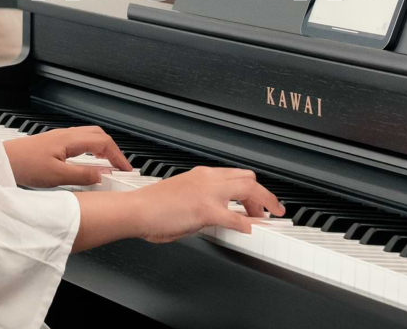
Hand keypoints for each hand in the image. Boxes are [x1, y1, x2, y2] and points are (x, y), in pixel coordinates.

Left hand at [3, 126, 132, 188]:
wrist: (2, 160)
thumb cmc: (24, 165)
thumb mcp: (57, 176)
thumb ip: (82, 175)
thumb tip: (101, 175)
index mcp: (71, 140)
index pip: (104, 142)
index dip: (118, 155)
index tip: (126, 169)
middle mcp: (67, 135)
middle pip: (99, 136)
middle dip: (113, 150)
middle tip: (119, 166)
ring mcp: (60, 138)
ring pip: (89, 138)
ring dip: (101, 150)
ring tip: (106, 166)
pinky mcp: (53, 144)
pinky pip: (79, 143)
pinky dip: (90, 151)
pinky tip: (86, 164)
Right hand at [129, 166, 285, 242]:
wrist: (136, 209)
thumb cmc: (152, 206)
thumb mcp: (183, 195)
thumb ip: (203, 200)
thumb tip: (217, 214)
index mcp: (202, 175)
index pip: (236, 175)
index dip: (252, 188)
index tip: (257, 199)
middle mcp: (208, 179)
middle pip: (249, 178)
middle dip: (263, 194)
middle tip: (269, 209)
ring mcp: (208, 193)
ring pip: (248, 189)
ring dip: (262, 204)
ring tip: (267, 217)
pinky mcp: (205, 210)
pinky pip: (234, 218)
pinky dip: (246, 224)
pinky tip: (250, 231)